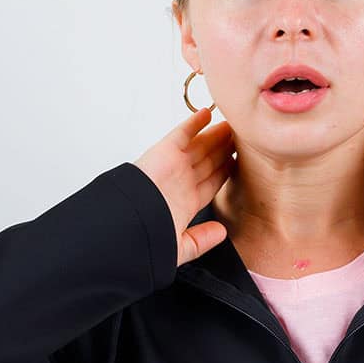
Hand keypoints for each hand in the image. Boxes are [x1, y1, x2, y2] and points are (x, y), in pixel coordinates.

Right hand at [133, 105, 235, 267]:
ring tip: (231, 124)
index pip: (211, 183)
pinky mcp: (164, 152)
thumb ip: (201, 240)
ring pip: (200, 146)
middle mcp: (181, 182)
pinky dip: (194, 123)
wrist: (124, 228)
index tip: (236, 162)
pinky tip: (207, 114)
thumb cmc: (143, 240)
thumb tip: (221, 233)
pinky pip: (182, 134)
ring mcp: (174, 166)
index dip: (224, 171)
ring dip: (215, 134)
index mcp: (185, 203)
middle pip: (208, 161)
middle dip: (223, 149)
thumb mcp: (179, 248)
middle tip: (240, 137)